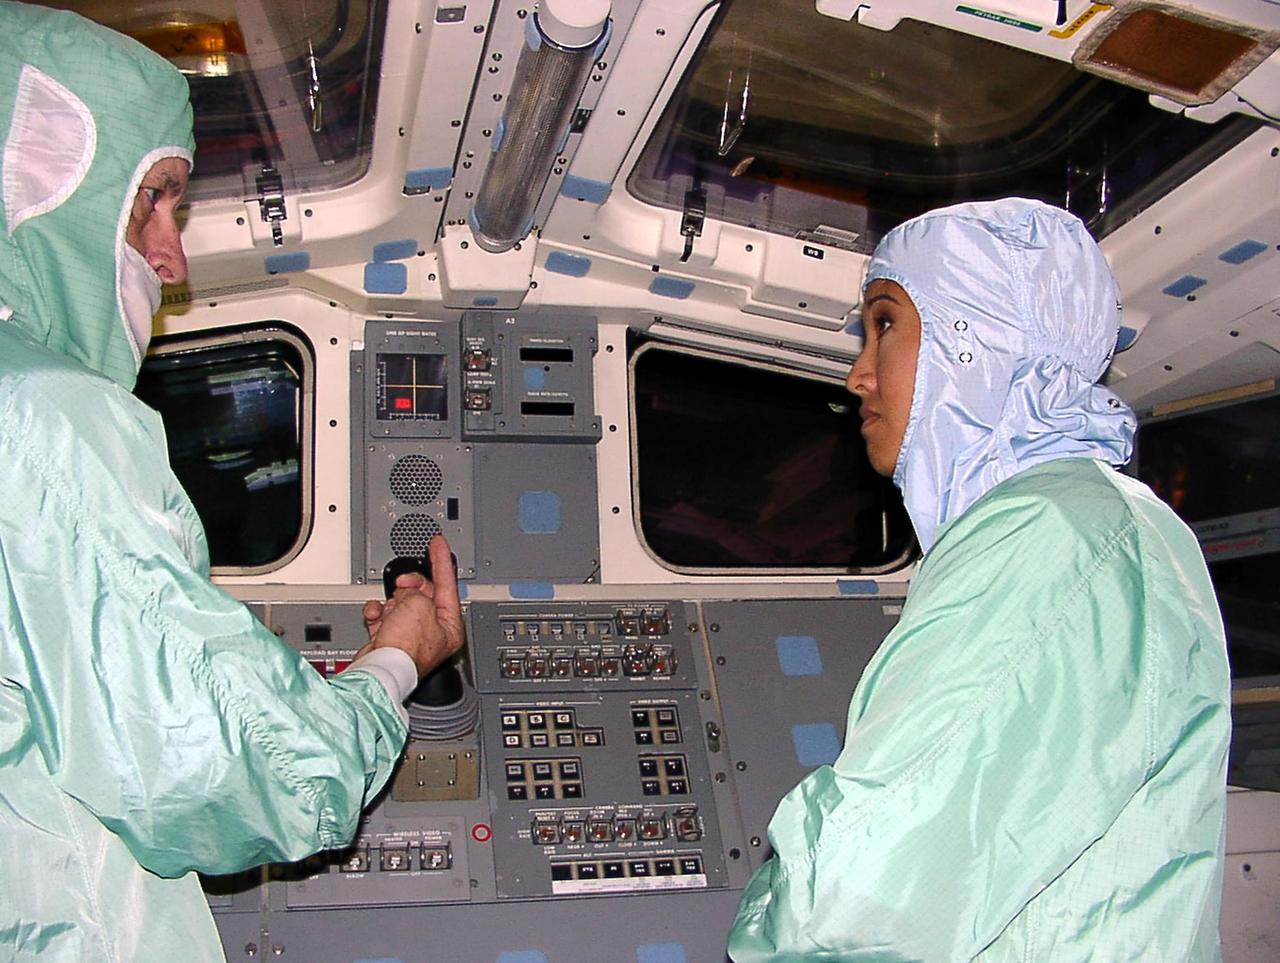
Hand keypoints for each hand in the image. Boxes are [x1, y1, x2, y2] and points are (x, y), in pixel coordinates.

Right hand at [355, 536, 464, 677]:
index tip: (439, 543)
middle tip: (403, 584)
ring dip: (391, 602)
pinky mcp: (390, 639)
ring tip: (390, 611)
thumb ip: (417, 590)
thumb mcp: (418, 604)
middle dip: (410, 587)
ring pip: (401, 603)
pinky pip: (384, 615)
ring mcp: (410, 635)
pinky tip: (375, 617)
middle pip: (423, 593)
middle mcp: (432, 631)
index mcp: (450, 625)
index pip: (448, 584)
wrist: (379, 669)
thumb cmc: (405, 648)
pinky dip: (377, 613)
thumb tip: (405, 594)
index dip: (442, 560)